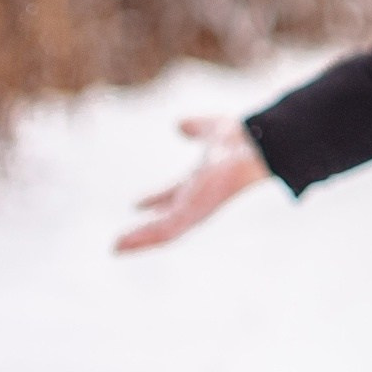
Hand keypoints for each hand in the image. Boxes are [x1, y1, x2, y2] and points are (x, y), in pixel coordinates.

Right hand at [116, 116, 269, 252]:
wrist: (254, 146)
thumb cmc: (241, 139)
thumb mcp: (211, 131)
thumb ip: (197, 128)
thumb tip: (179, 123)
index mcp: (201, 181)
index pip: (173, 194)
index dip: (155, 198)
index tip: (136, 203)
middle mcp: (198, 199)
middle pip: (167, 218)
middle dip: (146, 228)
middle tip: (120, 241)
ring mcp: (196, 210)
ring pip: (164, 231)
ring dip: (140, 239)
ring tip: (117, 247)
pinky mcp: (193, 216)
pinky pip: (164, 232)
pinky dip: (143, 238)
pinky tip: (121, 245)